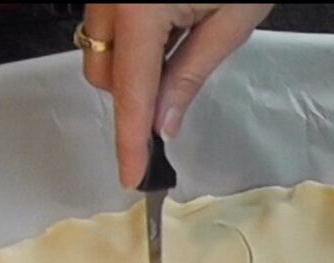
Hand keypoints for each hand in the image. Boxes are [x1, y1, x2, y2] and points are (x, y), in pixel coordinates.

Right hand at [80, 3, 272, 187]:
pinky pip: (109, 23)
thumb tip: (164, 123)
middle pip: (104, 73)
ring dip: (132, 65)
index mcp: (141, 6)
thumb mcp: (230, 22)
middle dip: (133, 95)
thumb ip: (190, 75)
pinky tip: (169, 25)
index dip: (131, 140)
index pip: (132, 93)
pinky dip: (133, 39)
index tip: (131, 175)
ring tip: (180, 43)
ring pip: (102, 48)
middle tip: (175, 92)